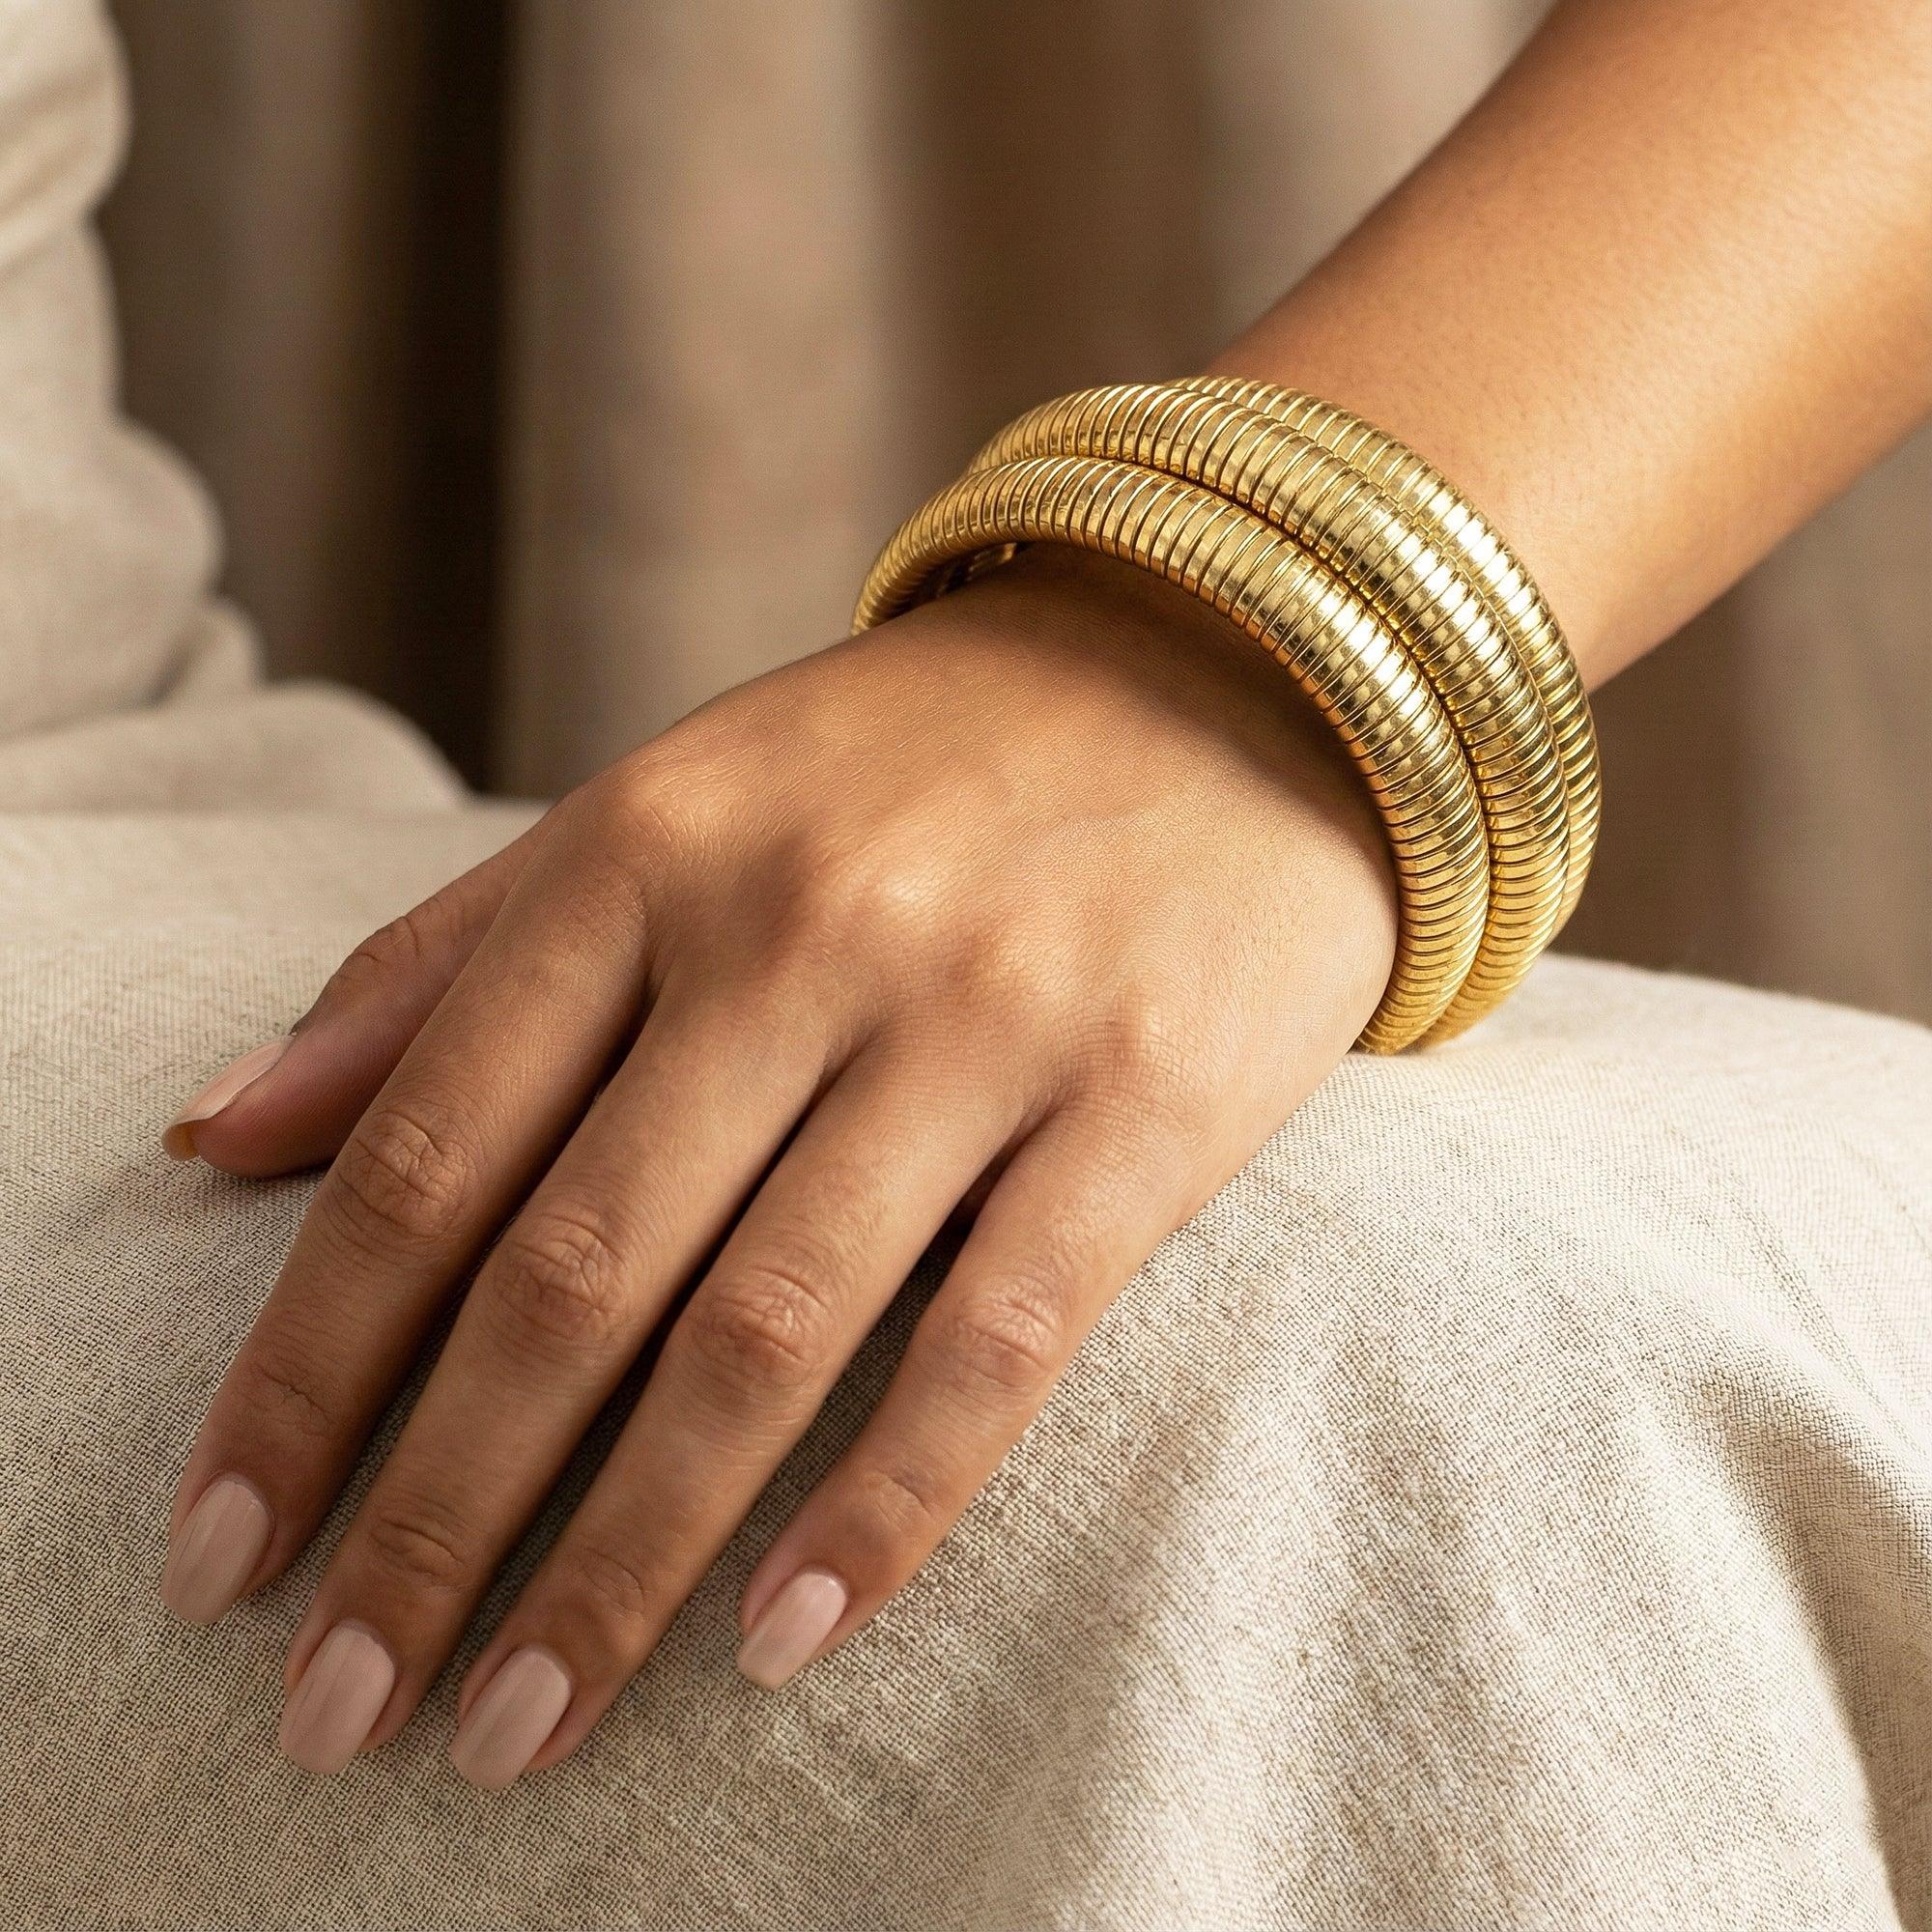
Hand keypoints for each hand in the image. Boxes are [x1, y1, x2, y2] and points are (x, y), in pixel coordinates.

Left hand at [160, 546, 1396, 1786]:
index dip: (302, 1374)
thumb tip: (222, 1136)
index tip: (216, 1556)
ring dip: (621, 1563)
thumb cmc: (905, 770)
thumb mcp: (659, 811)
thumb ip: (444, 965)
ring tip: (518, 1727)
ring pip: (763, 1334)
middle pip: (571, 1272)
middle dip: (434, 1518)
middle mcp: (801, 925)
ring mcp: (983, 1014)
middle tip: (336, 1717)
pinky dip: (880, 1509)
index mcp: (647, 849)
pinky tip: (777, 1643)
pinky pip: (995, 1340)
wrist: (1217, 676)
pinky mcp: (1145, 1100)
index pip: (426, 1151)